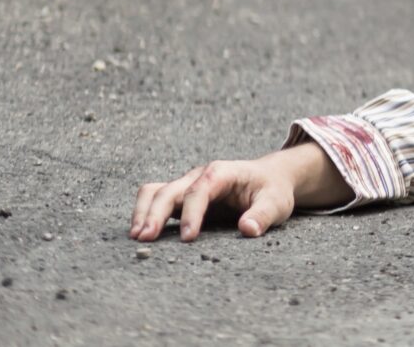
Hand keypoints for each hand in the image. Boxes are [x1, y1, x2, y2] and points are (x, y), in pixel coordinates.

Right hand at [130, 151, 305, 242]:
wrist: (270, 178)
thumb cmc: (272, 190)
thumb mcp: (276, 202)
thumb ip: (263, 215)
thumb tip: (248, 230)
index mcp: (223, 173)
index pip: (200, 190)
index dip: (192, 213)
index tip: (188, 238)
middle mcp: (200, 175)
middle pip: (170, 190)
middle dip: (156, 213)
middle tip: (146, 239)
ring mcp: (187, 185)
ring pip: (155, 191)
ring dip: (143, 212)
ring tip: (136, 237)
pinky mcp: (181, 197)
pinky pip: (155, 198)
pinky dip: (144, 212)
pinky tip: (140, 232)